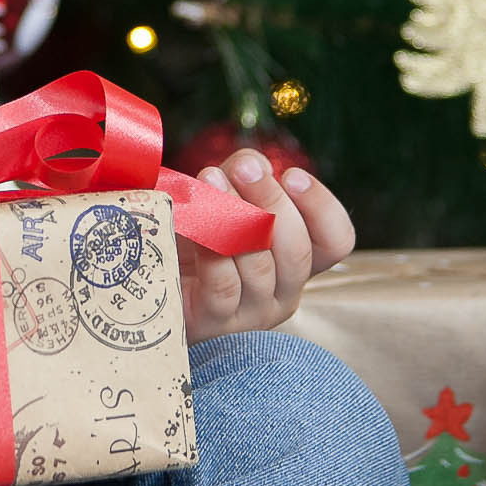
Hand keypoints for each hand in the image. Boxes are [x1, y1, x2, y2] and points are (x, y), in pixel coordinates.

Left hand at [177, 151, 353, 344]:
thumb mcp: (225, 196)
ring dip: (234, 216)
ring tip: (209, 179)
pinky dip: (211, 249)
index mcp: (296, 262)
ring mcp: (252, 313)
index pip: (336, 240)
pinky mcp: (214, 322)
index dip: (321, 206)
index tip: (291, 174)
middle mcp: (283, 292)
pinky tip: (195, 219)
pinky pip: (223, 284)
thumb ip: (245, 175)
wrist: (149, 278)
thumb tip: (254, 163)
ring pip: (259, 265)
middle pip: (298, 251)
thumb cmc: (193, 234)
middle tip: (244, 167)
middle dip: (272, 201)